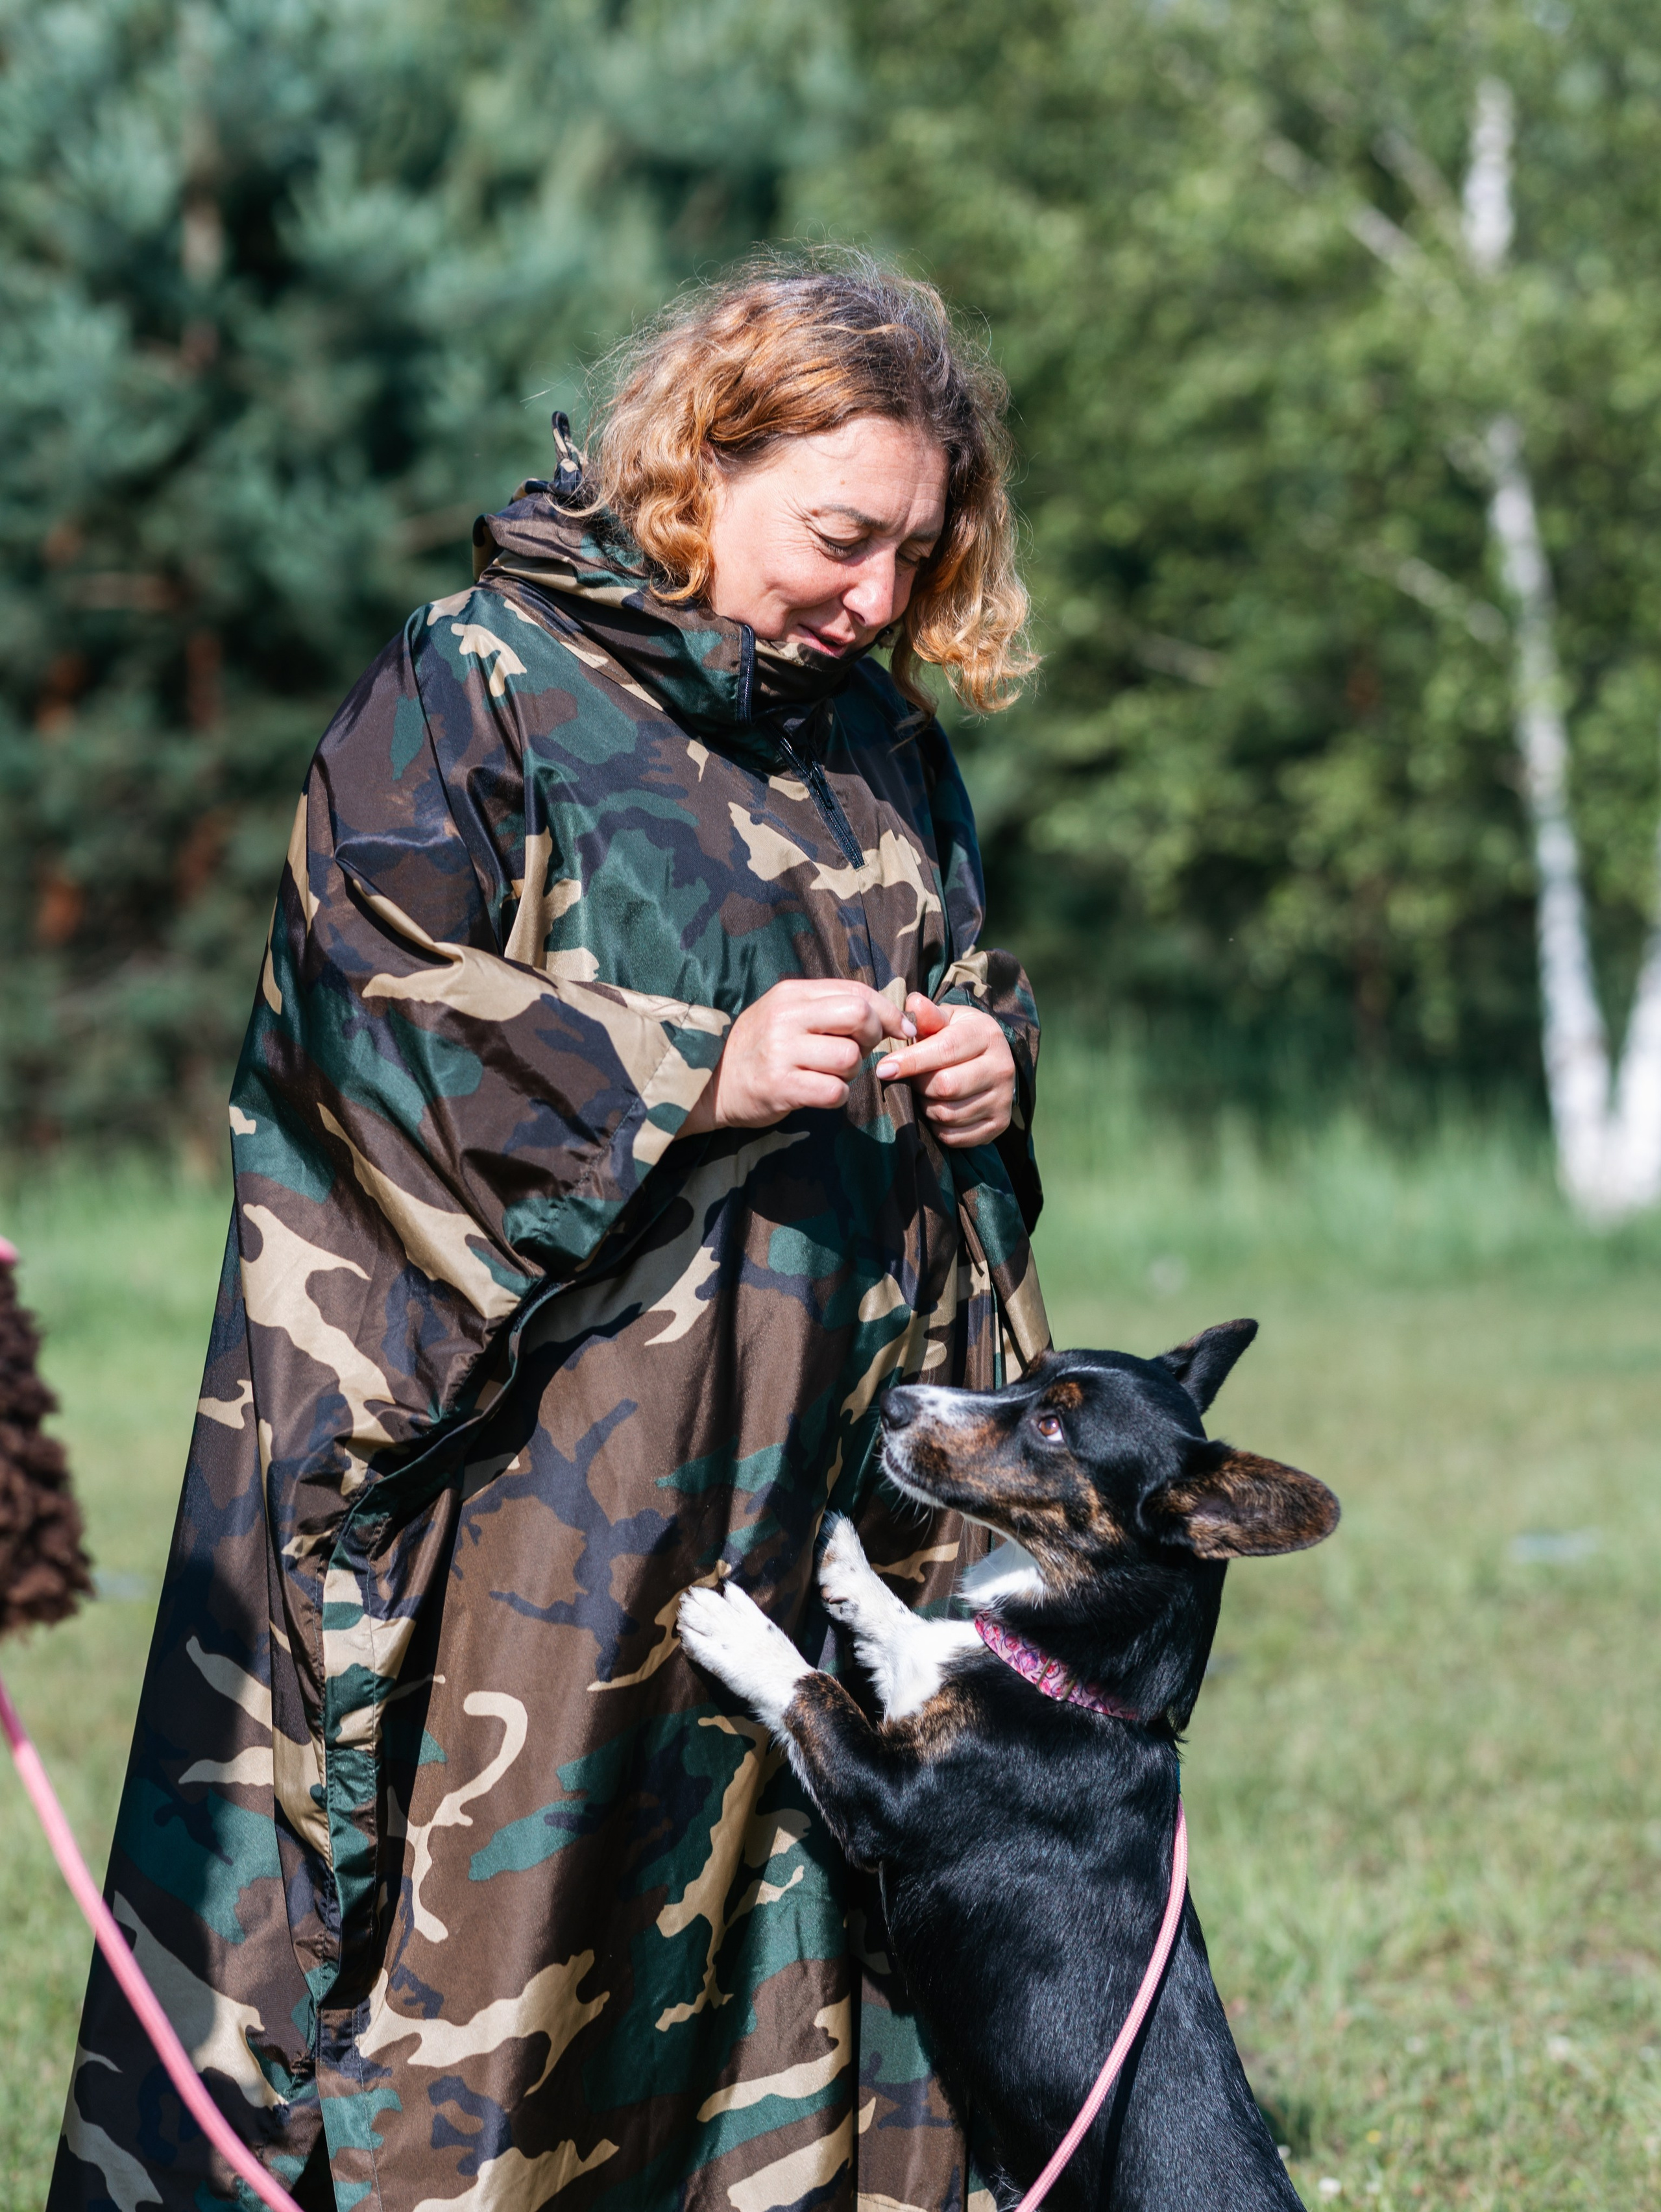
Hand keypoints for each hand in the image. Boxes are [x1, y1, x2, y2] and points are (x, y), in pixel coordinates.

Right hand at [681, 979, 913, 1134]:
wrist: (710, 1083)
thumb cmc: (759, 1048)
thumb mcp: (786, 1013)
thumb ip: (827, 1006)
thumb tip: (885, 1013)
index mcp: (791, 993)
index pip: (856, 992)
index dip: (888, 1011)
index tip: (901, 1029)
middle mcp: (786, 1017)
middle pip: (859, 1016)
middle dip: (873, 1037)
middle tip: (862, 1051)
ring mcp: (781, 1051)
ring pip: (850, 1058)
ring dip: (851, 1072)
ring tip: (830, 1074)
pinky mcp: (780, 1086)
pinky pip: (834, 1091)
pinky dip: (837, 1095)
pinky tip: (820, 1093)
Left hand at [872, 994, 1015, 1147]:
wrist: (990, 1061)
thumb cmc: (959, 1037)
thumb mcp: (946, 1020)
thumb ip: (928, 1016)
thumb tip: (914, 1003)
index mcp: (987, 1035)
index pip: (945, 1050)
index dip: (911, 1061)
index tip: (884, 1068)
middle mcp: (1002, 1067)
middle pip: (946, 1086)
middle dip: (919, 1085)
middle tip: (912, 1080)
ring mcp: (1003, 1099)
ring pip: (948, 1114)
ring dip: (926, 1107)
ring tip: (925, 1093)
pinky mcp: (999, 1124)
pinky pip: (955, 1136)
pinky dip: (937, 1126)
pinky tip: (937, 1109)